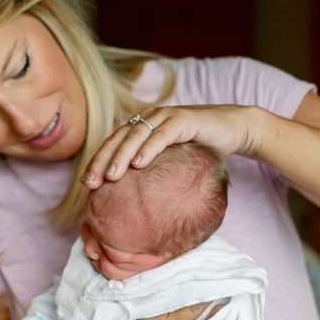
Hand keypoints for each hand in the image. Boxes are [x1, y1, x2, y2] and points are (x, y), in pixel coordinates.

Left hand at [81, 105, 264, 188]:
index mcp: (141, 127)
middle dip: (102, 161)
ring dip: (121, 156)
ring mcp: (165, 116)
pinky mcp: (184, 119)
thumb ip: (152, 172)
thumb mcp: (171, 161)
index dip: (97, 161)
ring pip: (136, 135)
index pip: (113, 144)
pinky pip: (162, 134)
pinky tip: (139, 164)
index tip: (86, 184)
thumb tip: (133, 203)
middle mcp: (149, 118)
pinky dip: (148, 148)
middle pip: (118, 139)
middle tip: (90, 184)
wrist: (234, 128)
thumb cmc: (200, 148)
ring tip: (110, 176)